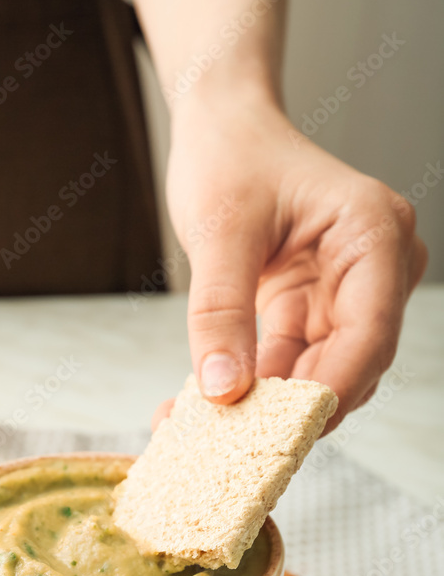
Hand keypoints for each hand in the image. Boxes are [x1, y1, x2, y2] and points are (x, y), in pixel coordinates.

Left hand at [159, 89, 426, 431]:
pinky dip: (250, 384)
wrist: (221, 130)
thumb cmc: (231, 155)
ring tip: (203, 429)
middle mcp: (372, 269)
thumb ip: (221, 312)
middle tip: (230, 446)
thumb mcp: (220, 231)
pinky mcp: (312, 308)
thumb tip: (222, 389)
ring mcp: (344, 292)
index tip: (278, 432)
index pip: (369, 334)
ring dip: (263, 404)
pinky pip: (288, 362)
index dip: (328, 391)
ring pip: (315, 372)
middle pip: (347, 364)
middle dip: (289, 408)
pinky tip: (206, 403)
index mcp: (373, 236)